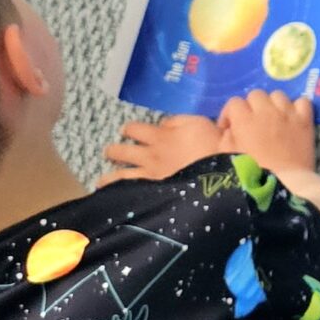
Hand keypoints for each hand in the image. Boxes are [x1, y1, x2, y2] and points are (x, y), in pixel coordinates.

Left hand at [101, 112, 226, 183]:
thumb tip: (161, 124)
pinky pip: (131, 193)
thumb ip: (176, 121)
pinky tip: (115, 197)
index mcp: (160, 136)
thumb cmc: (211, 145)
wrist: (217, 175)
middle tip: (110, 152)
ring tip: (102, 181)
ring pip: (119, 176)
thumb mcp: (198, 122)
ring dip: (108, 178)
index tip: (127, 131)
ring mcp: (149, 176)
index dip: (128, 129)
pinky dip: (120, 194)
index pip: (133, 129)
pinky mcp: (153, 193)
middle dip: (113, 151)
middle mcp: (149, 155)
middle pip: (121, 152)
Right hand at [219, 88, 318, 173]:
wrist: (285, 186)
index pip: (234, 102)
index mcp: (244, 120)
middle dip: (251, 107)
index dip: (230, 115)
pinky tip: (292, 119)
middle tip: (252, 124)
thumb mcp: (226, 157)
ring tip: (272, 120)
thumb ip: (225, 137)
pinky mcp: (305, 120)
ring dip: (273, 105)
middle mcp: (266, 111)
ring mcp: (288, 114)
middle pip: (256, 95)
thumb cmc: (251, 174)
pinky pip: (303, 101)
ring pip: (278, 95)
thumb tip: (229, 128)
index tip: (230, 129)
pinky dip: (297, 107)